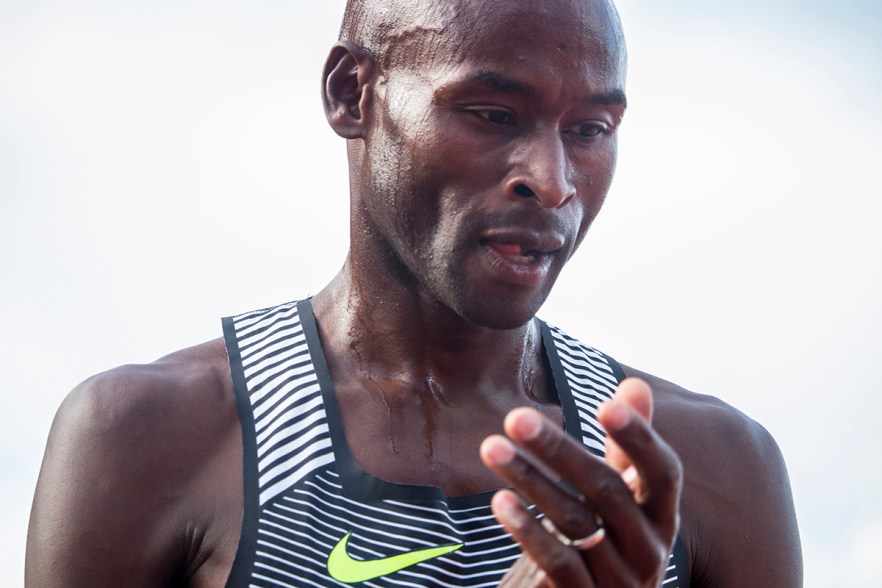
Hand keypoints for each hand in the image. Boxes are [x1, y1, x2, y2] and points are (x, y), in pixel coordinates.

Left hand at [480, 378, 681, 586]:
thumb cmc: (609, 539)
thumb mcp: (623, 494)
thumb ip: (627, 445)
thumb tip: (634, 384)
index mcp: (663, 515)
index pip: (663, 472)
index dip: (639, 438)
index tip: (604, 405)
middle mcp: (650, 548)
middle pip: (607, 491)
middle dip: (558, 450)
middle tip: (514, 417)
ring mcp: (621, 579)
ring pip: (576, 523)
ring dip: (530, 480)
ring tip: (491, 447)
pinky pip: (559, 562)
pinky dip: (528, 530)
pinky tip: (500, 501)